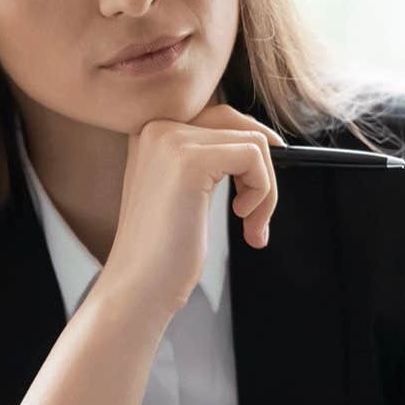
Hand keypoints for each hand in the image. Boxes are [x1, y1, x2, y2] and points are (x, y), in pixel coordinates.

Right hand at [98, 104, 282, 320]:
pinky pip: (254, 156)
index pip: (221, 118)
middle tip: (258, 212)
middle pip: (239, 124)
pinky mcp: (190, 161)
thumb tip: (267, 140)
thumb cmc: (163, 251)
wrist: (137, 287)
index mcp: (153, 133)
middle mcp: (157, 127)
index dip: (250, 151)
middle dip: (261, 169)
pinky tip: (243, 219)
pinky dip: (263, 191)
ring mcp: (172, 141)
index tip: (259, 187)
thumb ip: (209, 160)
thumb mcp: (185, 192)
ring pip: (253, 141)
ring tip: (251, 226)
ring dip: (266, 189)